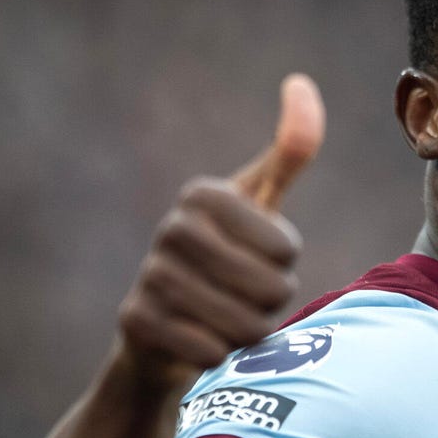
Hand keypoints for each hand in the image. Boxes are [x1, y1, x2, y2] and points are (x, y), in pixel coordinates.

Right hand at [116, 73, 325, 388]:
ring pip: (244, 325)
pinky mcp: (136, 322)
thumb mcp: (259, 203)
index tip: (256, 255)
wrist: (163, 328)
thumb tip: (301, 83)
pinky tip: (198, 340)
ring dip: (247, 332)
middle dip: (268, 303)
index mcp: (203, 194)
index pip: (286, 249)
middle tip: (242, 294)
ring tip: (224, 316)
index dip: (283, 264)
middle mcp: (171, 227)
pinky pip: (210, 351)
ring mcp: (150, 274)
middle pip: (271, 289)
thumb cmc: (226, 256)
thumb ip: (290, 150)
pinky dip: (216, 355)